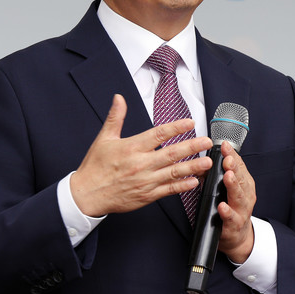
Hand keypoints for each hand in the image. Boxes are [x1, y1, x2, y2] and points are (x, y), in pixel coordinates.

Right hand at [70, 94, 212, 217]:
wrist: (87, 195)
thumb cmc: (95, 167)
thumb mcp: (104, 138)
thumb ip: (115, 117)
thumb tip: (119, 98)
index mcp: (132, 148)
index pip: (158, 134)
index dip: (176, 127)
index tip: (190, 122)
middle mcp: (140, 164)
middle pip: (171, 153)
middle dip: (192, 147)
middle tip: (207, 142)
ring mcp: (145, 181)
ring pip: (173, 173)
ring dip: (192, 167)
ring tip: (207, 162)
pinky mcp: (146, 195)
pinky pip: (168, 190)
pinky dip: (182, 186)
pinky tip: (193, 182)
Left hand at [217, 140, 256, 263]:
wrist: (238, 237)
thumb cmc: (232, 209)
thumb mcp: (227, 189)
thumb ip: (218, 175)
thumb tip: (204, 160)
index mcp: (244, 184)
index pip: (238, 166)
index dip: (232, 155)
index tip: (225, 145)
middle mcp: (245, 195)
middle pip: (240, 178)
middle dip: (234, 167)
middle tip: (227, 159)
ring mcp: (242, 210)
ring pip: (238, 196)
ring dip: (233, 185)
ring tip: (227, 176)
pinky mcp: (235, 225)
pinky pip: (231, 218)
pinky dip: (227, 212)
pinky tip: (222, 206)